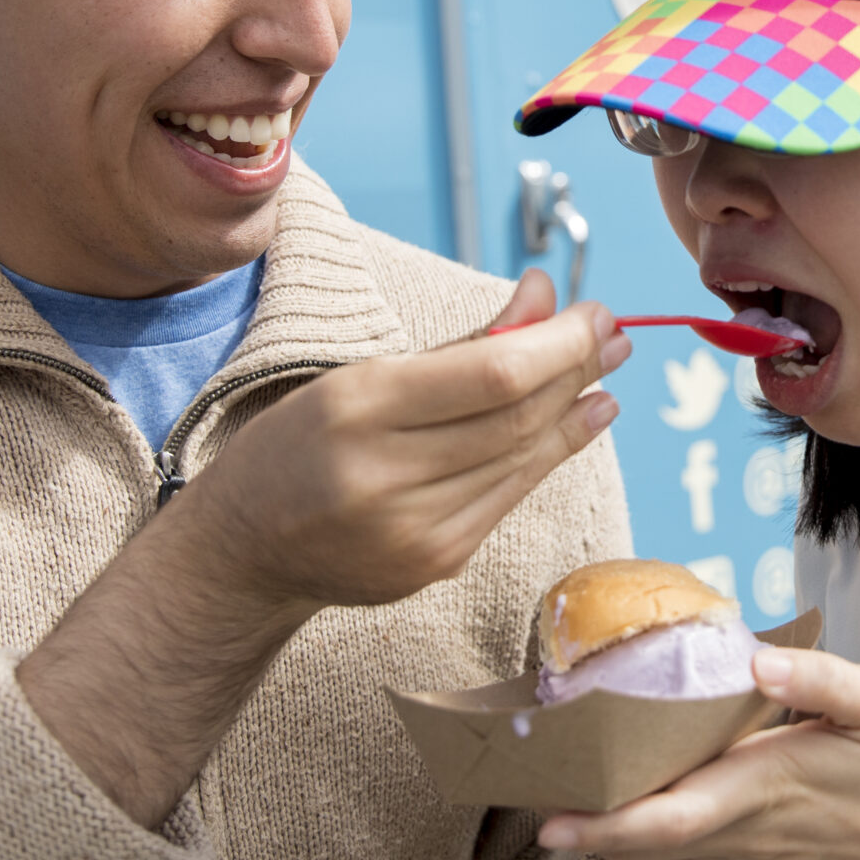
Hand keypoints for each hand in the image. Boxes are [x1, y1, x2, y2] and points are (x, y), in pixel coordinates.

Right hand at [182, 268, 630, 609]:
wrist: (244, 551)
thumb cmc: (300, 445)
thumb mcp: (361, 377)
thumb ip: (462, 342)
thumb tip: (546, 296)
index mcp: (357, 408)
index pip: (493, 374)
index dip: (560, 343)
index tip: (595, 313)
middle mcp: (386, 475)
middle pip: (517, 416)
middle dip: (578, 370)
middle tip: (615, 334)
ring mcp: (414, 530)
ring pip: (523, 458)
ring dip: (576, 410)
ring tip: (606, 373)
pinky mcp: (435, 564)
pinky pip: (510, 496)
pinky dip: (550, 453)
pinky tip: (579, 421)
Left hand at [540, 649, 859, 859]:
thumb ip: (819, 680)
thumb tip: (756, 660)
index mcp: (768, 790)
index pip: (665, 818)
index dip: (599, 824)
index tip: (546, 818)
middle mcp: (751, 838)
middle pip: (649, 839)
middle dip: (588, 819)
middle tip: (535, 786)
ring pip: (672, 846)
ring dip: (626, 819)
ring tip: (585, 774)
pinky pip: (702, 850)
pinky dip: (668, 825)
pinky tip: (662, 786)